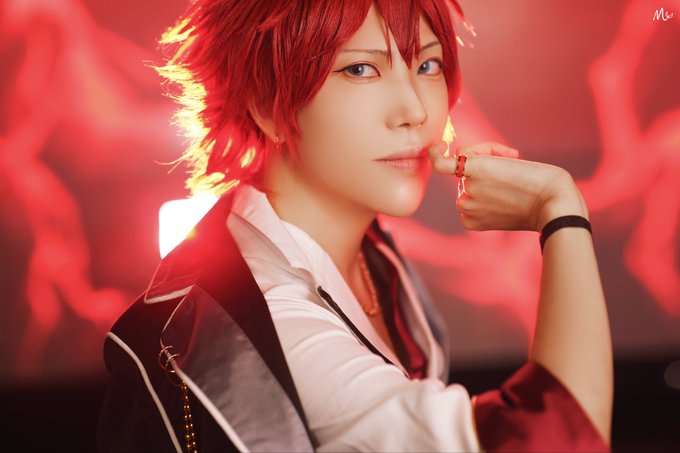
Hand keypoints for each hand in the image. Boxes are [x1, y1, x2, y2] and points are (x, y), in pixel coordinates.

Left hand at [427, 141, 588, 231]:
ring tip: (508, 187)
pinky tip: (499, 203)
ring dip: (480, 186)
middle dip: (479, 167)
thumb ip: (479, 159)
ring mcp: (470, 208)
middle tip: (506, 168)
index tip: (442, 147)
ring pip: (465, 190)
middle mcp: (468, 189)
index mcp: (476, 167)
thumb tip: (460, 163)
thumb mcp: (507, 158)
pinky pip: (466, 210)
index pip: (440, 163)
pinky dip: (478, 205)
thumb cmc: (537, 178)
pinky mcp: (473, 223)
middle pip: (462, 172)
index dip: (437, 153)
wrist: (554, 206)